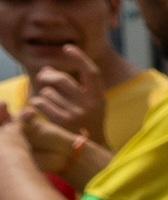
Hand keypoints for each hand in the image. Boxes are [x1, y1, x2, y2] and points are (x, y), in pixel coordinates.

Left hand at [23, 42, 103, 177]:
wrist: (87, 151)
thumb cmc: (84, 123)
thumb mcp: (89, 105)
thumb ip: (72, 86)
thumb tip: (47, 69)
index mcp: (100, 98)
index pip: (91, 72)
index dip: (80, 58)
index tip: (68, 48)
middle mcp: (90, 105)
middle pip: (62, 79)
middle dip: (47, 75)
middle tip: (43, 76)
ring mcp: (76, 114)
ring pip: (48, 92)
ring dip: (42, 94)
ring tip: (47, 102)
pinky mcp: (61, 122)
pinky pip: (40, 102)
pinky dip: (36, 102)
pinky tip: (39, 107)